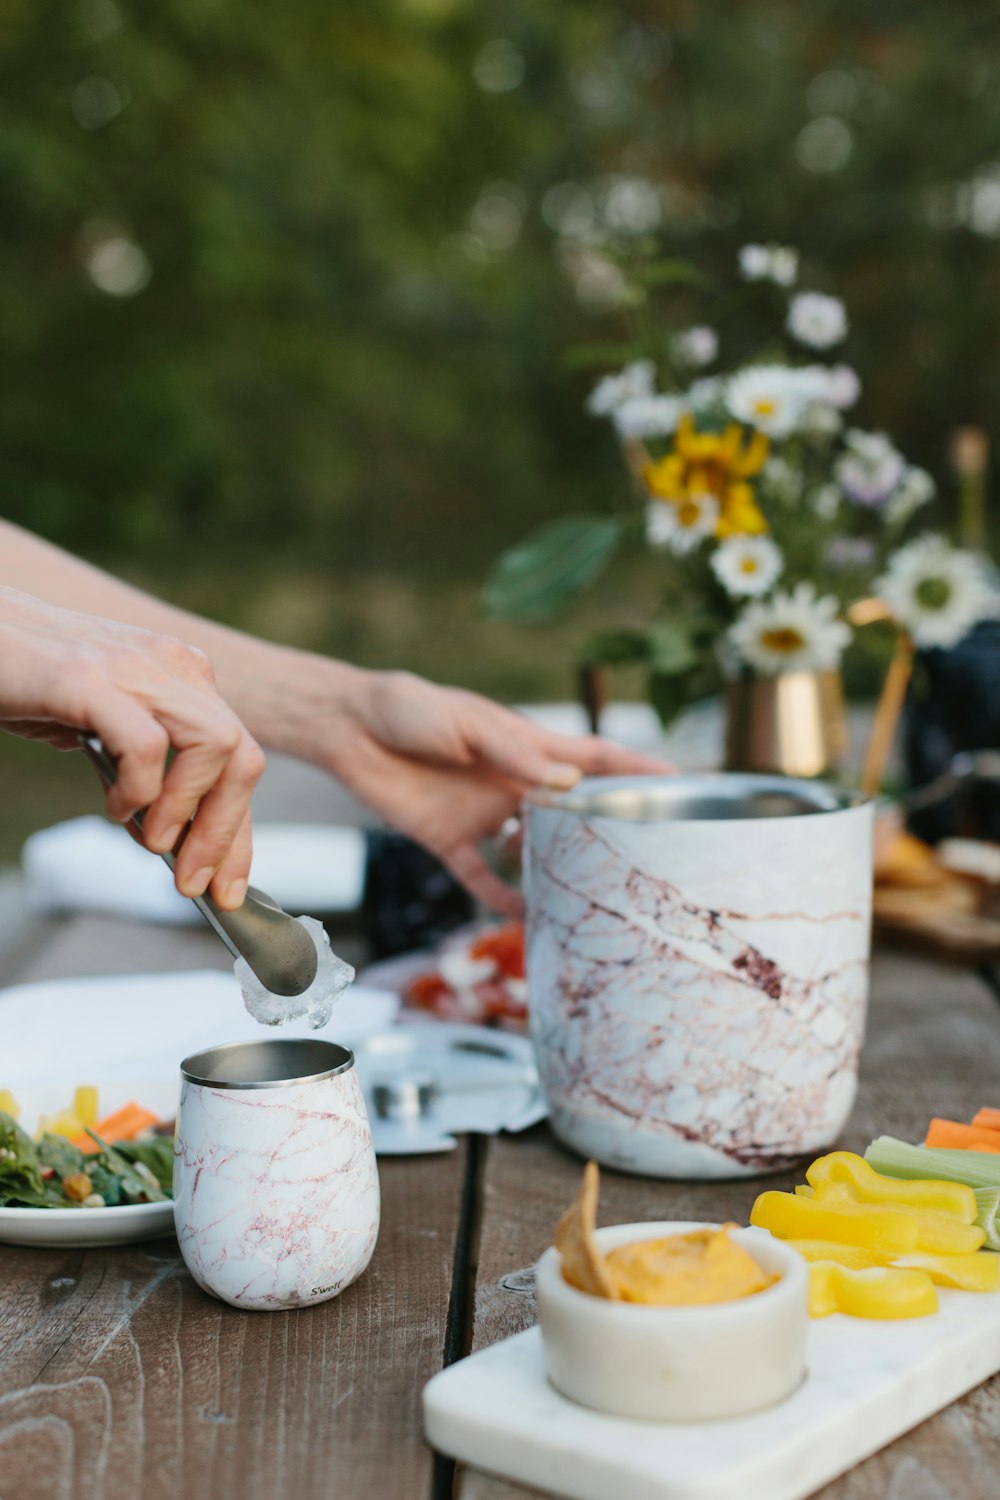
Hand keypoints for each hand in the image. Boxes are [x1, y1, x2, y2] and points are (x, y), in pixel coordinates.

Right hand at [0, 587, 264, 908]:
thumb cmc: (30, 680)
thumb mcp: (102, 729)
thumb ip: (139, 773)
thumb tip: (164, 835)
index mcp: (184, 676)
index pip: (239, 759)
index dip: (238, 831)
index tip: (227, 886)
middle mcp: (172, 666)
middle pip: (242, 756)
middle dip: (225, 833)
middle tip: (194, 881)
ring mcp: (136, 667)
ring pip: (214, 745)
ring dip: (190, 812)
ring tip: (154, 842)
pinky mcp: (89, 677)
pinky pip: (146, 744)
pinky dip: (139, 789)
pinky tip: (115, 805)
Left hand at [323, 670, 668, 913]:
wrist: (348, 727)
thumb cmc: (408, 708)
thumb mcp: (463, 722)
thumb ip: (511, 751)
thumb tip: (564, 782)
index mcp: (525, 747)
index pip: (593, 759)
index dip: (638, 769)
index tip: (684, 783)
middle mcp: (513, 784)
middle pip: (573, 811)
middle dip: (611, 830)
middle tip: (654, 858)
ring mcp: (482, 814)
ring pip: (534, 850)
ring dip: (561, 871)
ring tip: (597, 900)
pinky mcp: (446, 838)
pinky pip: (482, 876)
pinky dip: (502, 898)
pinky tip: (524, 919)